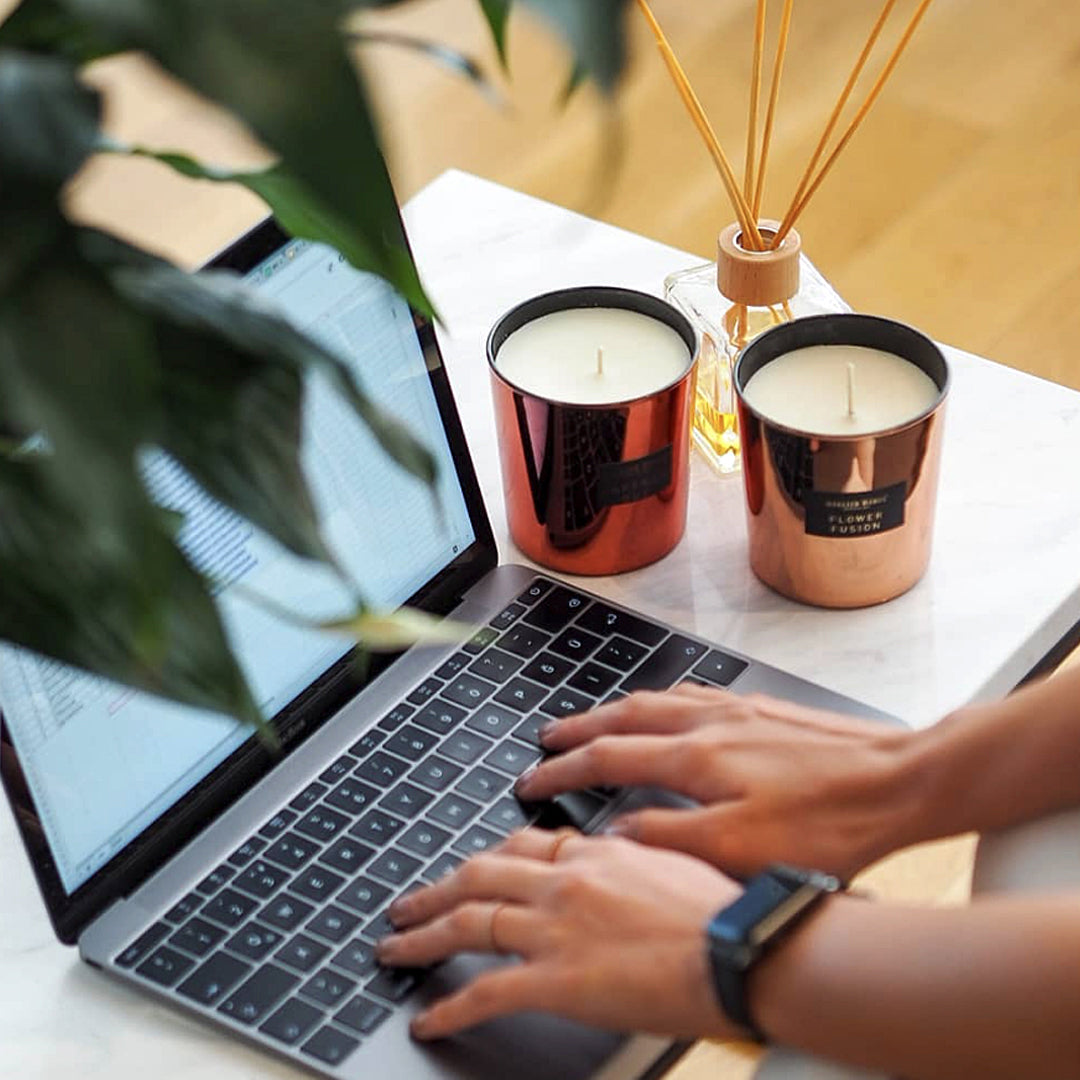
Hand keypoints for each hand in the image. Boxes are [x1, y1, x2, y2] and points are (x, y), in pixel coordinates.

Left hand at [379, 827, 740, 1040]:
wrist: (736, 948)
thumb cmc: (722, 910)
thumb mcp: (674, 861)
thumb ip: (633, 855)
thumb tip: (620, 849)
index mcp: (595, 852)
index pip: (524, 845)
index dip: (489, 858)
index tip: (472, 867)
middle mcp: (564, 881)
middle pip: (480, 874)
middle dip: (437, 889)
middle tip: (409, 901)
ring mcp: (554, 928)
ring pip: (468, 922)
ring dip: (423, 934)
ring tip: (395, 944)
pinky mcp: (554, 979)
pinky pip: (485, 992)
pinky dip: (450, 1007)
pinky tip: (428, 1018)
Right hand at [515, 685, 920, 878]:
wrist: (902, 780)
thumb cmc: (831, 822)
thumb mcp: (742, 848)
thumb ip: (670, 837)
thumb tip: (617, 831)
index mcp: (697, 755)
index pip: (608, 756)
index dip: (562, 770)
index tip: (532, 779)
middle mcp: (710, 721)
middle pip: (625, 715)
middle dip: (579, 729)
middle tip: (548, 738)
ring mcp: (738, 710)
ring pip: (658, 700)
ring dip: (616, 710)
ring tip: (595, 720)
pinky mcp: (765, 711)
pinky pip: (694, 695)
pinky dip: (663, 701)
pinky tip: (672, 707)